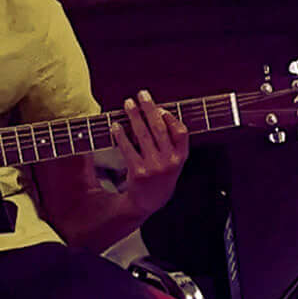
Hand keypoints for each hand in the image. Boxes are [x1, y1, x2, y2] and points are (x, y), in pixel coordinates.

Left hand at [103, 89, 187, 214]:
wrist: (147, 203)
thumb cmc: (159, 179)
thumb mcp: (173, 164)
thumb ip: (170, 144)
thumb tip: (158, 115)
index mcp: (181, 158)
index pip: (181, 133)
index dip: (171, 118)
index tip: (161, 108)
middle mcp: (170, 162)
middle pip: (160, 128)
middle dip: (150, 108)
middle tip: (142, 94)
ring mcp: (155, 167)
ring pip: (143, 135)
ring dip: (134, 116)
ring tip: (128, 104)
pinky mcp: (139, 172)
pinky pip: (128, 148)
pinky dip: (121, 135)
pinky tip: (115, 126)